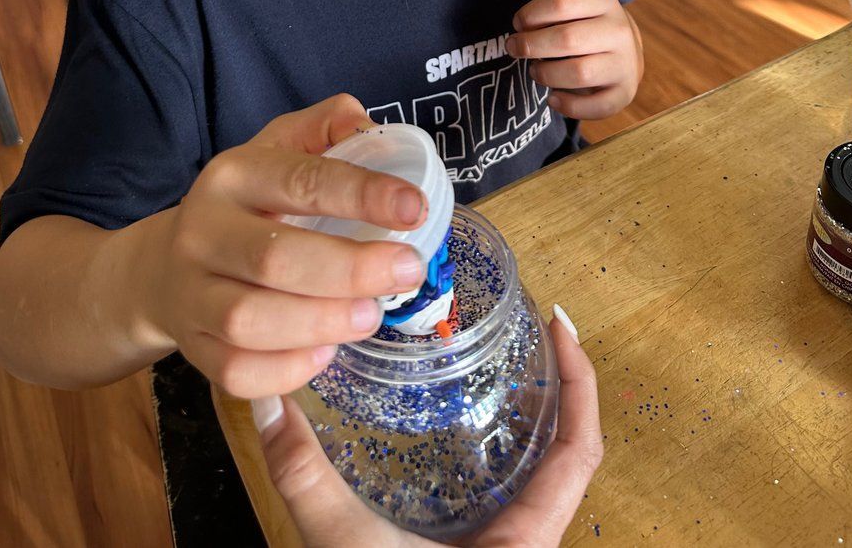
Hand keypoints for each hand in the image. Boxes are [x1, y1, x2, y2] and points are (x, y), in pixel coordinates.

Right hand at [142, 95, 426, 397]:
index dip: (362, 194)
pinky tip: (326, 350)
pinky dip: (289, 369)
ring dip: (323, 322)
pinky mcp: (193, 348)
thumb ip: (327, 127)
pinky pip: (238, 371)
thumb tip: (368, 127)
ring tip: (371, 314)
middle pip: (274, 258)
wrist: (166, 266)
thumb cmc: (248, 204)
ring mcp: (191, 294)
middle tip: (408, 270)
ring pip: (250, 321)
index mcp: (234, 175)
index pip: (301, 181)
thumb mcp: (280, 148)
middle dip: (351, 270)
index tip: (414, 208)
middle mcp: (203, 232)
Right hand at [255, 309, 602, 546]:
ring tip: (509, 364)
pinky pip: (517, 499)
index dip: (582, 383)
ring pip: (546, 477)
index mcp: (524, 544)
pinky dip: (508, 455)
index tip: (563, 324)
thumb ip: (308, 478)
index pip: (581, 450)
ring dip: (537, 421)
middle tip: (532, 329)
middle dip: (562, 387)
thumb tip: (269, 405)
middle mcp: (530, 547)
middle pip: (571, 453)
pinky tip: (471, 432)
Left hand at [507, 0, 642, 119]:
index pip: (562, 2)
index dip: (531, 13)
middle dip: (531, 45)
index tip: (517, 21)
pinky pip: (593, 106)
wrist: (625, 54)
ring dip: (545, 73)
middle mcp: (619, 31)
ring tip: (535, 69)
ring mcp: (624, 65)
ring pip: (576, 74)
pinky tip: (553, 96)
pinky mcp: (622, 95)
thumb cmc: (588, 19)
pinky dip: (567, 104)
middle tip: (514, 48)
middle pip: (566, 40)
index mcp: (604, 0)